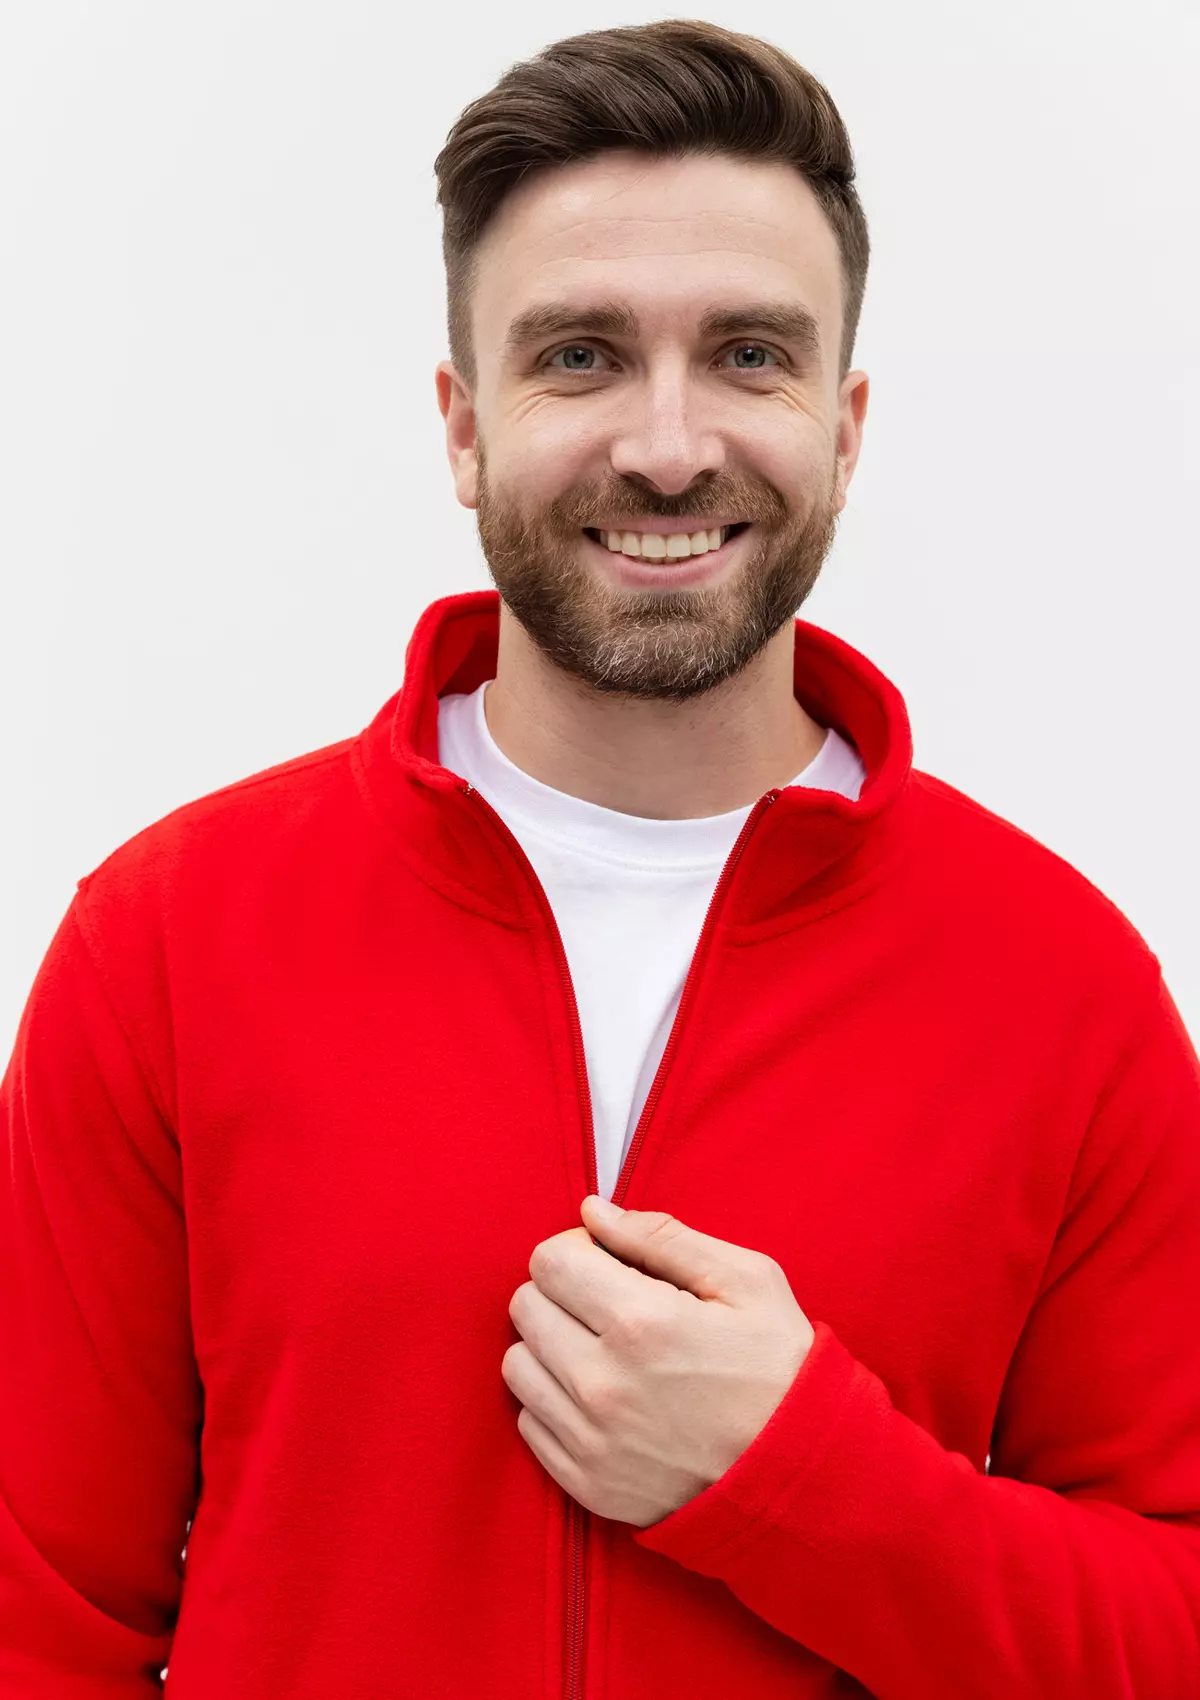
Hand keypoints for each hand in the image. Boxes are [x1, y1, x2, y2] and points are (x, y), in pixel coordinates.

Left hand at [502, 1196, 815, 1528]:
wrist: (803, 1476)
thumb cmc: (779, 1367)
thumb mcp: (746, 1280)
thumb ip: (662, 1237)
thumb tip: (593, 1211)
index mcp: (642, 1323)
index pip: (549, 1261)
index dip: (576, 1248)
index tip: (606, 1261)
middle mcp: (603, 1384)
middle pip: (526, 1308)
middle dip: (561, 1291)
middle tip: (607, 1303)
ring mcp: (591, 1440)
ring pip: (518, 1365)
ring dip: (550, 1347)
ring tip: (601, 1350)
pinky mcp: (587, 1484)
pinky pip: (530, 1423)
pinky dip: (555, 1402)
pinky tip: (602, 1396)